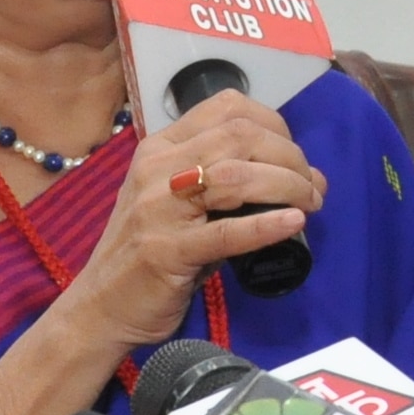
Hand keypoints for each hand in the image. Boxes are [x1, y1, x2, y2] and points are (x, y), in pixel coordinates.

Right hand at [55, 92, 324, 346]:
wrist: (101, 306)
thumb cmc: (149, 253)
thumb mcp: (180, 204)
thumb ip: (228, 185)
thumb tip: (306, 177)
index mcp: (160, 148)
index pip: (226, 108)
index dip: (274, 125)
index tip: (294, 155)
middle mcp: (156, 168)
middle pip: (240, 136)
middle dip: (289, 156)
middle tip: (312, 187)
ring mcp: (158, 209)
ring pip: (237, 175)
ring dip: (287, 186)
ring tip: (310, 204)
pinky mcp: (166, 252)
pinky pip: (225, 232)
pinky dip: (266, 225)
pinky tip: (293, 223)